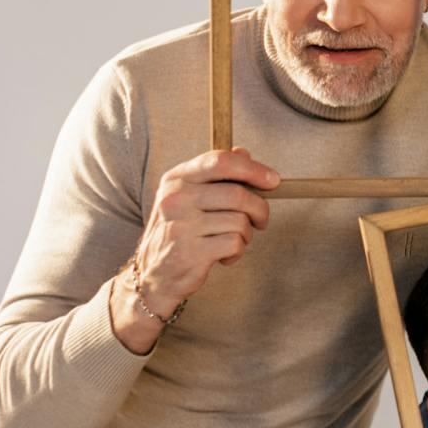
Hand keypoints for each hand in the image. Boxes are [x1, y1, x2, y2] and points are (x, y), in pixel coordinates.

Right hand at [109, 148, 277, 352]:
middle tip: (260, 220)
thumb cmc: (179, 231)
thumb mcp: (189, 197)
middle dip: (259, 209)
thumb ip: (215, 174)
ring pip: (240, 221)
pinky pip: (235, 243)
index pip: (220, 161)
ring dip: (246, 234)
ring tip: (233, 240)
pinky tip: (224, 255)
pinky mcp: (191, 252)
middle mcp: (175, 199)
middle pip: (238, 194)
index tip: (273, 180)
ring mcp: (181, 226)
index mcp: (176, 179)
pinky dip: (237, 251)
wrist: (154, 275)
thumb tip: (244, 153)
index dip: (253, 169)